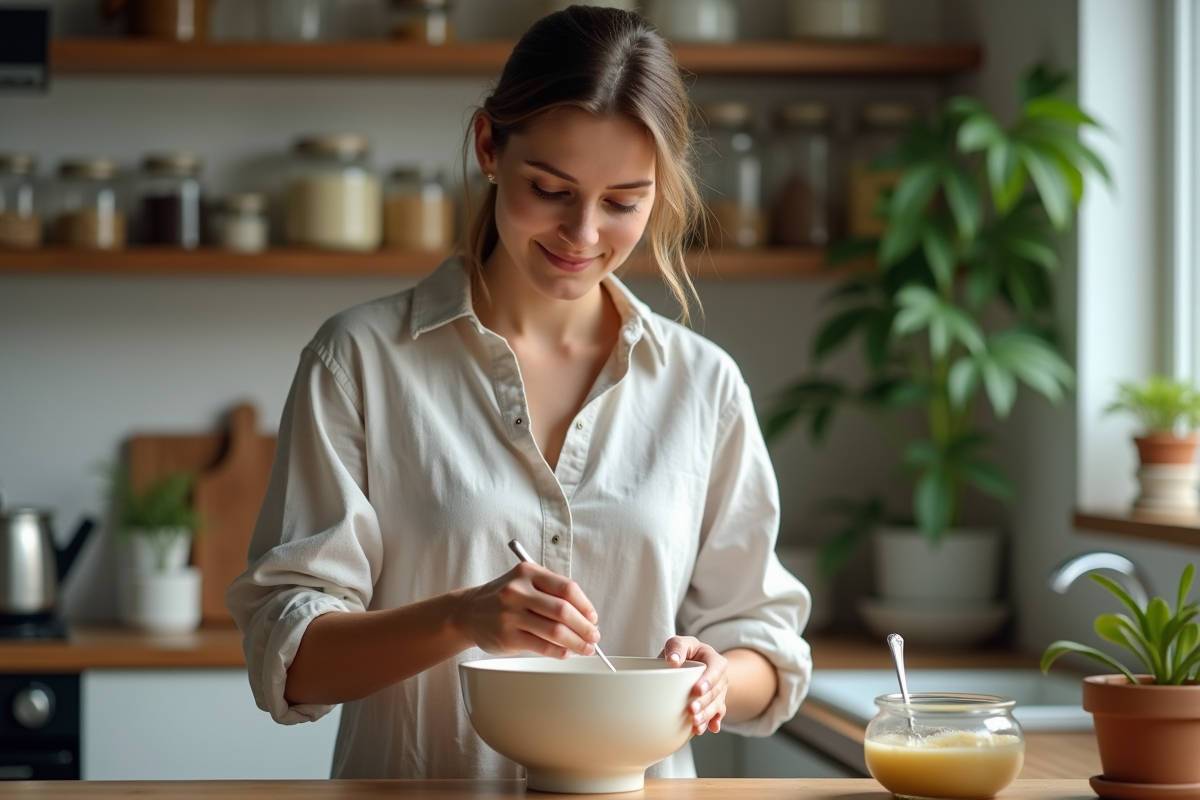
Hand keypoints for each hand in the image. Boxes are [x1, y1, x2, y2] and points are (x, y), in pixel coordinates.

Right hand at [454, 561, 600, 658]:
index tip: (593, 617)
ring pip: (555, 631)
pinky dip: (558, 651)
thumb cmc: (504, 598)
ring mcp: (510, 614)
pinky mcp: (507, 636)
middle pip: (563, 611)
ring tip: (584, 648)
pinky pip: (540, 646)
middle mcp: (518, 591)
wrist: (468, 612)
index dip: (585, 605)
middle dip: (584, 627)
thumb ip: (551, 592)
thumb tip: (585, 616)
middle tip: (594, 636)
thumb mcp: (524, 582)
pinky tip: (565, 653)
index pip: (566, 588)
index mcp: (527, 572)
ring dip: (576, 642)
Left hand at [659, 636, 727, 735]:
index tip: (696, 690)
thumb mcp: (680, 643)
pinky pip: (717, 714)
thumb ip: (676, 647)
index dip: (708, 680)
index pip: (715, 668)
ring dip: (707, 715)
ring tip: (695, 723)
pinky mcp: (715, 704)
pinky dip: (714, 722)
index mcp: (713, 659)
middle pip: (716, 690)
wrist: (688, 663)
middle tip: (691, 710)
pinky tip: (711, 729)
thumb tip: (673, 660)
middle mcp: (720, 676)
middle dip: (704, 702)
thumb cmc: (683, 652)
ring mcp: (719, 691)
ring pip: (717, 705)